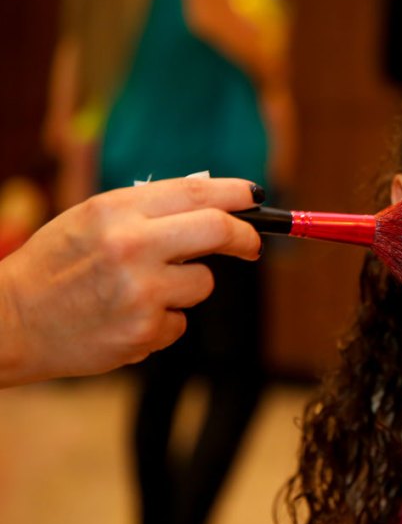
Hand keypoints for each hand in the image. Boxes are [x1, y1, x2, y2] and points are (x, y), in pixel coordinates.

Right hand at [0, 177, 262, 385]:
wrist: (10, 321)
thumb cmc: (56, 266)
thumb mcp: (92, 220)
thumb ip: (148, 211)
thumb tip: (214, 204)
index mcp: (117, 211)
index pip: (196, 192)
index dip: (236, 194)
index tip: (255, 199)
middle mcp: (131, 246)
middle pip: (218, 230)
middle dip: (245, 237)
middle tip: (252, 245)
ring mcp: (140, 291)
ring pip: (203, 283)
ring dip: (186, 287)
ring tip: (141, 292)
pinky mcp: (144, 331)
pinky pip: (181, 322)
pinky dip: (163, 322)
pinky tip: (126, 318)